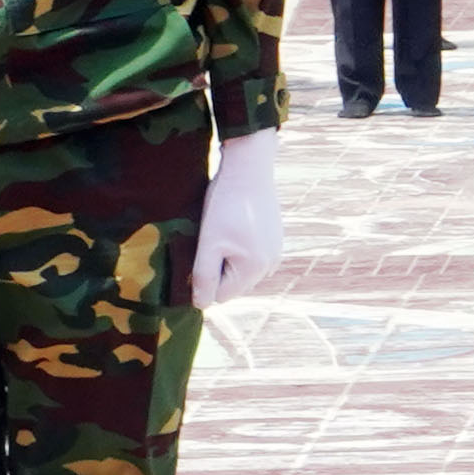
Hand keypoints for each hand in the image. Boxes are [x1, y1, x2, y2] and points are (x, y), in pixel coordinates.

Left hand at [193, 130, 285, 305]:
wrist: (249, 169)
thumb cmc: (224, 206)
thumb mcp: (209, 243)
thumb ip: (204, 277)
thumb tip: (201, 305)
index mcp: (255, 269)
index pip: (221, 296)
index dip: (204, 280)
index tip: (197, 255)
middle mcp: (271, 265)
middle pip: (234, 285)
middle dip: (218, 270)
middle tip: (209, 242)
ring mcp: (276, 251)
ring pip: (242, 270)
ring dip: (228, 259)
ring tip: (222, 233)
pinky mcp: (275, 238)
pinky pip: (252, 256)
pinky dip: (240, 248)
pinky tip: (234, 226)